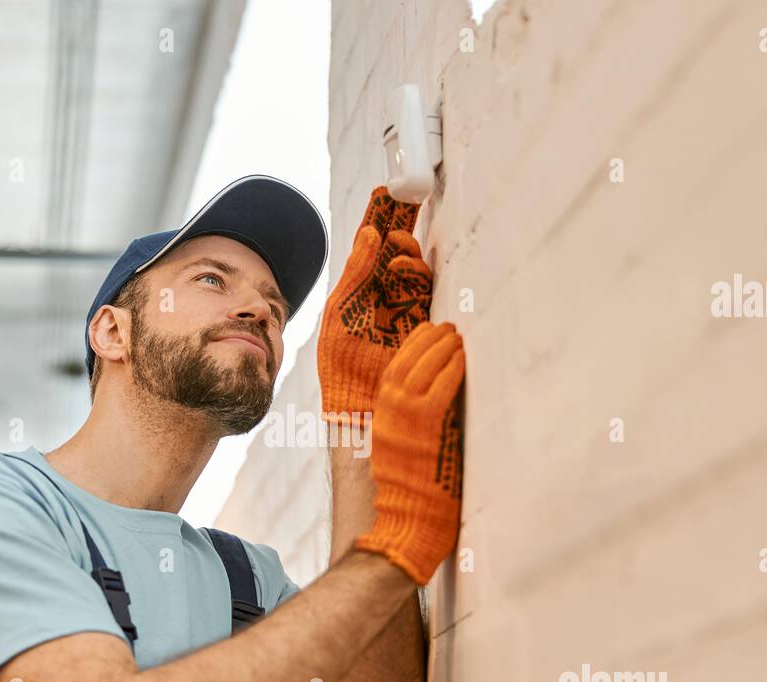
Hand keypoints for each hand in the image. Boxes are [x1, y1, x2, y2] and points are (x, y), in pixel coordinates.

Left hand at [317, 186, 434, 420]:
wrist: (361, 405)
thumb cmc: (342, 365)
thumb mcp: (341, 312)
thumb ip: (356, 273)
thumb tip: (370, 232)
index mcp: (357, 290)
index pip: (369, 246)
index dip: (378, 218)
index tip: (384, 192)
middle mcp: (381, 295)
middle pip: (396, 250)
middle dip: (401, 224)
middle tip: (403, 202)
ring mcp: (403, 307)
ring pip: (412, 266)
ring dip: (406, 250)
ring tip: (395, 249)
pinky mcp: (422, 321)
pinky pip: (425, 287)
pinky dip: (416, 271)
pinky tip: (401, 267)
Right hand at [354, 322, 463, 585]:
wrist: (405, 531)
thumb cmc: (413, 503)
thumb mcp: (405, 458)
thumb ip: (415, 431)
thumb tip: (438, 408)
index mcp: (379, 424)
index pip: (391, 375)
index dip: (410, 350)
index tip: (426, 333)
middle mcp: (386, 420)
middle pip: (402, 366)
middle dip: (424, 340)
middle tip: (445, 326)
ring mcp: (403, 426)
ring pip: (419, 371)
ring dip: (439, 348)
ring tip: (456, 335)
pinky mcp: (425, 434)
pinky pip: (438, 390)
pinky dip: (450, 369)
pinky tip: (462, 356)